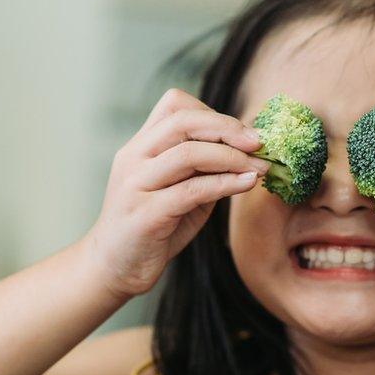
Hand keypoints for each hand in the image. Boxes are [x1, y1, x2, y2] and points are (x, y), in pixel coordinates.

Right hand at [85, 89, 268, 299]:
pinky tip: (247, 184)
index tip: (243, 133)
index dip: (213, 113)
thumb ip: (204, 169)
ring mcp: (135, 185)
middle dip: (228, 128)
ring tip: (259, 168)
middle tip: (259, 144)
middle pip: (183, 121)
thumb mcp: (179, 191)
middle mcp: (133, 159)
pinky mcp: (145, 215)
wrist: (114, 269)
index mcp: (139, 147)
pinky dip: (226, 183)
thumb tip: (249, 152)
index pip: (174, 105)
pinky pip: (192, 190)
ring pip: (188, 153)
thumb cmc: (152, 228)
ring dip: (232, 157)